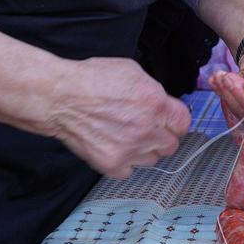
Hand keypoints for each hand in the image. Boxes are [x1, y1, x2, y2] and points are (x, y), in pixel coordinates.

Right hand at [44, 56, 192, 177]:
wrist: (60, 98)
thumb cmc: (91, 79)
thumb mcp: (132, 72)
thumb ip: (153, 91)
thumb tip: (163, 104)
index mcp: (155, 103)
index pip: (183, 123)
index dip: (174, 121)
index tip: (166, 121)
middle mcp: (147, 129)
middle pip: (171, 145)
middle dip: (161, 137)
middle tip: (145, 129)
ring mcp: (130, 150)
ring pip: (152, 160)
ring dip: (143, 150)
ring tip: (124, 136)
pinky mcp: (113, 165)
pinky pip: (130, 170)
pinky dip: (124, 162)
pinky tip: (113, 146)